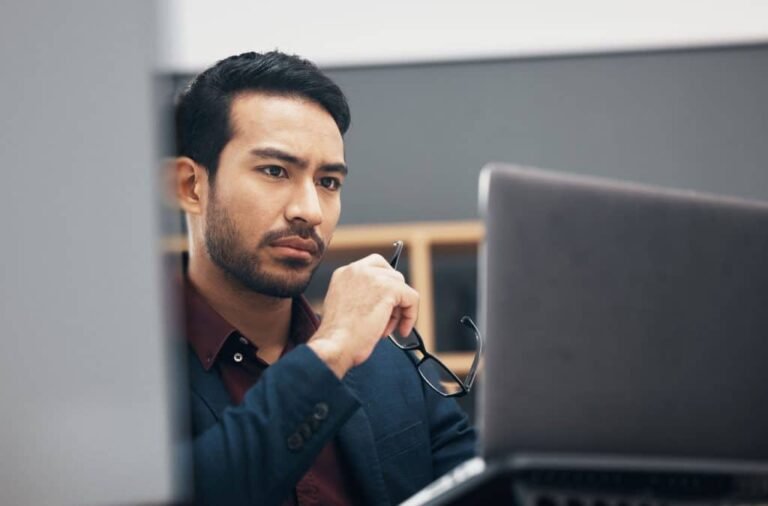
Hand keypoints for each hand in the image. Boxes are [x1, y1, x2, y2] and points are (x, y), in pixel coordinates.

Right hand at [307, 254, 418, 377]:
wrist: (336, 345)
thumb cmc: (338, 336)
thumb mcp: (345, 306)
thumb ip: (360, 295)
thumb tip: (384, 300)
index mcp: (344, 273)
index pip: (374, 266)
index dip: (385, 284)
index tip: (387, 302)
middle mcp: (357, 269)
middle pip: (391, 274)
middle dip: (393, 298)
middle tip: (388, 319)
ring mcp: (373, 276)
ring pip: (402, 287)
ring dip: (398, 310)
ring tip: (386, 329)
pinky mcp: (388, 288)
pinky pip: (412, 298)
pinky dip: (411, 315)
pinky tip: (402, 330)